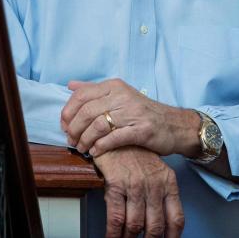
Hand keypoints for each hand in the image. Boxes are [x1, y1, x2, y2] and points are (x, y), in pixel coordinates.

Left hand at [61, 78, 200, 157]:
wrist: (174, 125)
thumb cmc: (142, 112)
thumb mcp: (119, 95)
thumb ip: (94, 90)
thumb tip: (71, 85)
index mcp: (114, 86)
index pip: (81, 95)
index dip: (68, 112)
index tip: (64, 125)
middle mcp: (122, 96)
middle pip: (87, 112)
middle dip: (74, 129)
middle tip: (71, 140)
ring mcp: (133, 113)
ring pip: (98, 125)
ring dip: (85, 140)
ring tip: (82, 148)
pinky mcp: (141, 130)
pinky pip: (114, 138)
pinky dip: (100, 147)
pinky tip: (96, 152)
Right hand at [93, 146, 184, 237]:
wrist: (116, 131)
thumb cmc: (135, 152)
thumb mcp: (156, 170)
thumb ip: (161, 192)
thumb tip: (159, 219)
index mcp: (168, 183)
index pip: (176, 218)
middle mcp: (155, 186)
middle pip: (156, 227)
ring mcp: (136, 186)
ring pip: (136, 225)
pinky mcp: (117, 184)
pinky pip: (117, 217)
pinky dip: (113, 233)